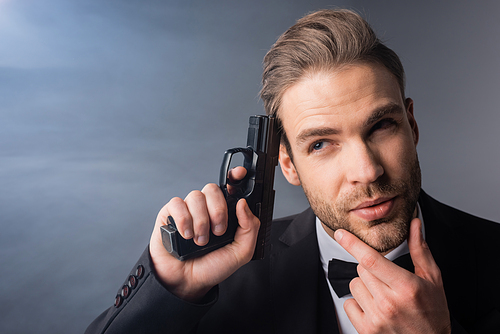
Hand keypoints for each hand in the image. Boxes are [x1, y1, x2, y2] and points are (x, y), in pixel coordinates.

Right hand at [149, 167, 259, 301]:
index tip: (240, 175)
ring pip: (196, 196)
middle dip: (218, 210)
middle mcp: (206, 207)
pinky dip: (183, 219)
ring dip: (201, 221)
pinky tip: (186, 235)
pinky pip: (177, 203)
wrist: (188, 281)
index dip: (235, 177)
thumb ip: (249, 228)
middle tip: (218, 231)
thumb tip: (242, 203)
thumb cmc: (212, 266)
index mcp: (225, 212)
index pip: (230, 187)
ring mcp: (188, 209)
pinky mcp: (169, 214)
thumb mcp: (241, 252)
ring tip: (200, 240)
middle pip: (213, 189)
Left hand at [334, 218, 450, 333]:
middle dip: (370, 269)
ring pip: (354, 285)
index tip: (340, 233)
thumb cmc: (433, 313)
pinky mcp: (366, 330)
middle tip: (388, 281)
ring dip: (364, 286)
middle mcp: (389, 303)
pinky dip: (358, 304)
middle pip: (361, 269)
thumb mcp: (432, 280)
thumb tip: (414, 224)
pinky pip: (348, 304)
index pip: (371, 260)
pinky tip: (375, 309)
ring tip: (383, 297)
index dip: (353, 244)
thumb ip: (420, 250)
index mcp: (406, 287)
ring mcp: (376, 318)